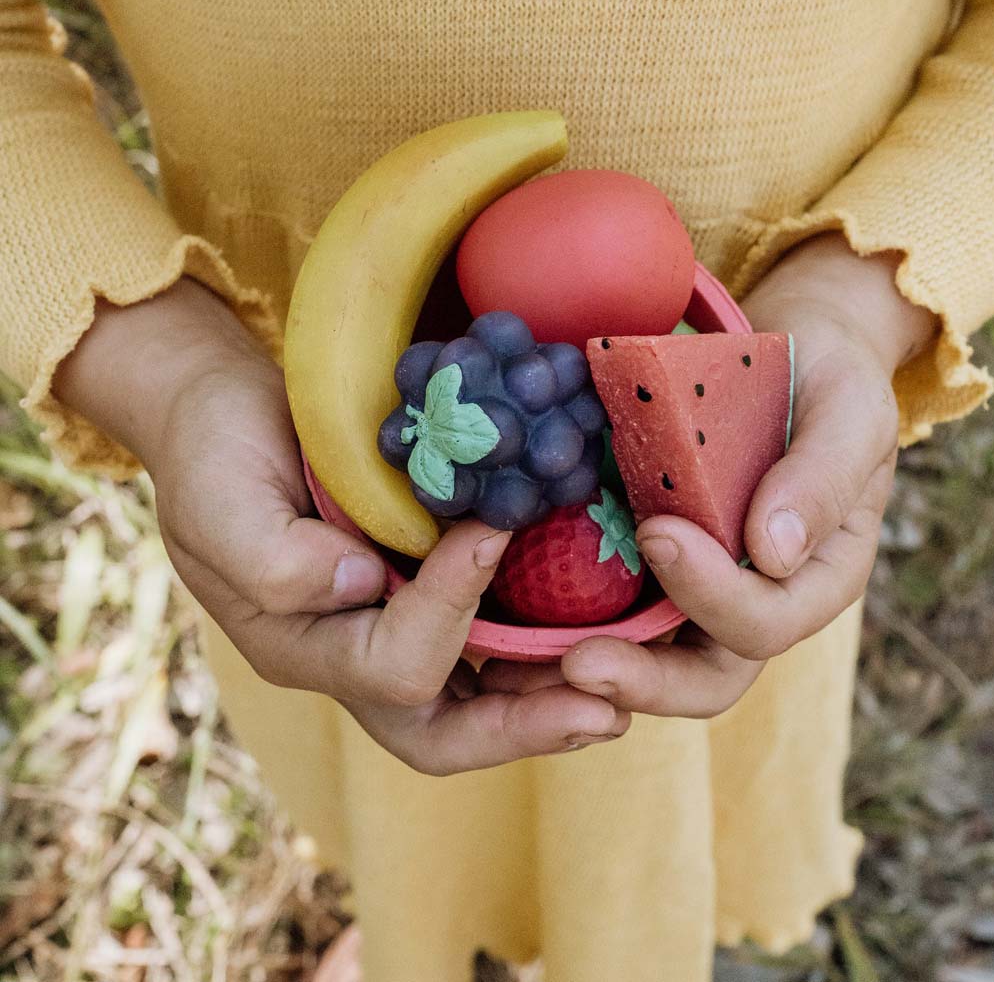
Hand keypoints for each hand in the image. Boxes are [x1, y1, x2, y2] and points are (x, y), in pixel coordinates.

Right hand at [55, 279, 629, 772]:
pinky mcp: (421, 594)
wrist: (230, 418)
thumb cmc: (216, 455)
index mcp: (303, 647)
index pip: (394, 666)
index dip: (448, 606)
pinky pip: (487, 645)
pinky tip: (592, 627)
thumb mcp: (222, 501)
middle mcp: (353, 655)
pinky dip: (540, 648)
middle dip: (526, 728)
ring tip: (622, 685)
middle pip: (444, 731)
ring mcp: (391, 630)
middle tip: (608, 711)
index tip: (490, 531)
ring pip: (476, 702)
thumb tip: (359, 583)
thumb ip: (275, 558)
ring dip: (548, 701)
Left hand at [554, 233, 936, 718]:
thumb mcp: (849, 411)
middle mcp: (758, 601)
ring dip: (592, 670)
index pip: (765, 621)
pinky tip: (511, 617)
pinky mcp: (652, 565)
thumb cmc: (828, 380)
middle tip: (577, 663)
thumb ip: (821, 478)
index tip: (659, 532)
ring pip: (651, 659)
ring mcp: (700, 589)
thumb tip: (771, 554)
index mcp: (816, 579)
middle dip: (643, 679)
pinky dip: (566, 624)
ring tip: (526, 666)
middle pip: (704, 676)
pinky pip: (611, 608)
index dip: (713, 594)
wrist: (787, 357)